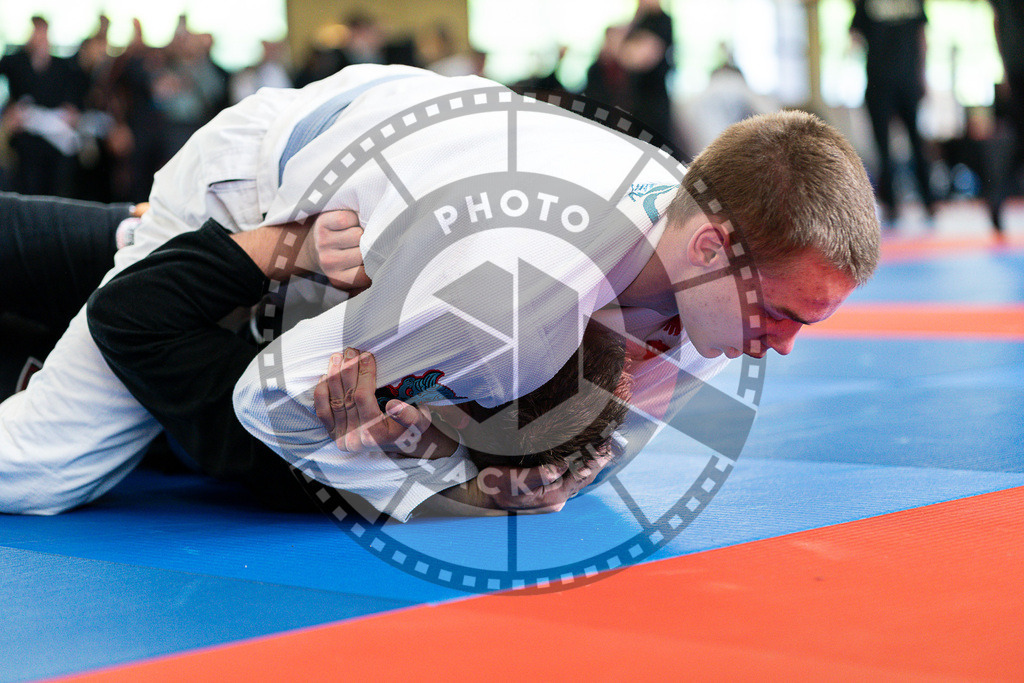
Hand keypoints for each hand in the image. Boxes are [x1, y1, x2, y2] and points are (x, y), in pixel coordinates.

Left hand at [304, 210, 370, 290]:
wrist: (311, 245)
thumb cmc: (341, 259)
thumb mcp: (352, 276)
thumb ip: (366, 276)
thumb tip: (380, 268)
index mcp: (339, 280)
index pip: (367, 275)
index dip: (373, 264)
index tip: (370, 260)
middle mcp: (329, 262)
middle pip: (364, 251)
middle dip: (367, 246)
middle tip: (360, 246)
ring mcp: (324, 242)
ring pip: (358, 234)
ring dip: (360, 231)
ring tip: (353, 234)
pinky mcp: (322, 223)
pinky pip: (348, 218)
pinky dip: (352, 218)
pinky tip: (347, 224)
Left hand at [313, 348, 457, 458]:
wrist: (399, 441)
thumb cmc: (410, 427)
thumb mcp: (420, 421)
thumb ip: (409, 416)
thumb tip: (393, 406)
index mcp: (377, 435)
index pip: (364, 399)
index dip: (364, 375)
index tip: (367, 356)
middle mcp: (357, 439)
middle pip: (347, 398)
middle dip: (348, 371)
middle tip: (351, 351)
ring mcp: (342, 438)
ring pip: (334, 401)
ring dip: (334, 376)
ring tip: (338, 357)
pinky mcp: (333, 434)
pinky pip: (323, 412)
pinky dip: (322, 393)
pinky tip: (326, 376)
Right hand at [440, 451, 612, 512]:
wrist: (484, 496)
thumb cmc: (498, 486)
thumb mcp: (517, 480)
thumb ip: (539, 474)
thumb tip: (561, 466)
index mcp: (554, 496)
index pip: (581, 476)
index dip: (596, 460)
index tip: (607, 445)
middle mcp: (558, 498)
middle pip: (585, 477)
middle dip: (598, 460)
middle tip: (611, 441)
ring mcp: (554, 495)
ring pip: (579, 477)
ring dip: (592, 462)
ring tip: (604, 446)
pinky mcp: (548, 490)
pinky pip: (571, 477)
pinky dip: (580, 465)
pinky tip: (584, 456)